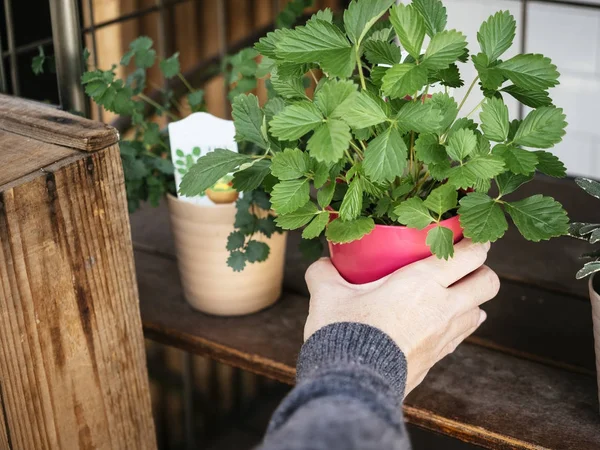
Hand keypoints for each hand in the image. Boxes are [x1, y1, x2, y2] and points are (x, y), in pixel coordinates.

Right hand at [303, 239, 499, 395]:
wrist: (351, 385)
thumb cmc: (344, 333)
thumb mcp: (328, 295)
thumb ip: (324, 273)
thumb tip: (323, 263)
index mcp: (423, 283)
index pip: (471, 255)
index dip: (476, 241)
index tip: (470, 235)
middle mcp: (444, 308)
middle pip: (489, 282)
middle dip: (481, 270)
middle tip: (462, 263)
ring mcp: (445, 336)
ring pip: (480, 311)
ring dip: (470, 299)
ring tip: (449, 293)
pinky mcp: (438, 358)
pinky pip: (461, 335)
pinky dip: (456, 323)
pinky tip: (437, 321)